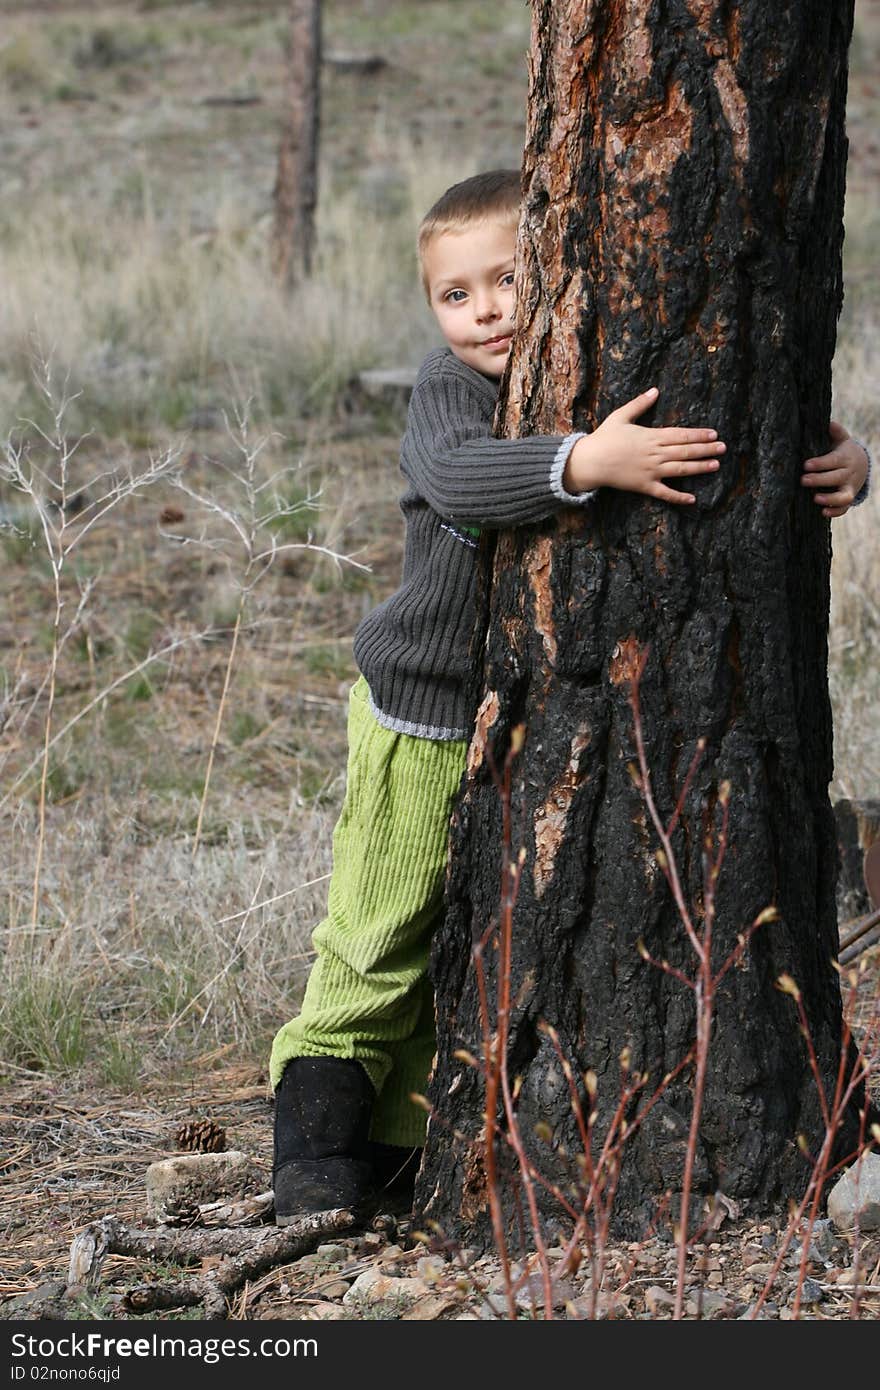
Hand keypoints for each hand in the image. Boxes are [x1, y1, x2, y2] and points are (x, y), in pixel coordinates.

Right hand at [564, 387, 724, 503]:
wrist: (590, 461)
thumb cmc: (604, 438)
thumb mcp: (621, 416)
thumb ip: (639, 404)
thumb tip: (655, 390)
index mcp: (651, 436)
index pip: (680, 434)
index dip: (698, 434)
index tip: (713, 434)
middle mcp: (654, 454)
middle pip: (685, 451)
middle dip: (706, 449)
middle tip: (723, 448)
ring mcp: (651, 471)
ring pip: (680, 469)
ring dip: (699, 468)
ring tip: (715, 465)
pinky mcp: (644, 486)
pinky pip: (664, 493)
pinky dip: (678, 497)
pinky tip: (692, 499)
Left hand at [801, 421, 868, 517]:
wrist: (861, 465)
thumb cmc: (843, 451)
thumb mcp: (842, 440)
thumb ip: (836, 432)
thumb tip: (828, 422)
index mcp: (845, 458)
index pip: (833, 461)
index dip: (820, 463)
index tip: (805, 465)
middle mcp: (848, 474)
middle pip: (836, 478)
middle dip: (819, 480)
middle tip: (802, 480)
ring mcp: (849, 488)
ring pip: (843, 496)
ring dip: (830, 499)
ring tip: (815, 498)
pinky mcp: (848, 499)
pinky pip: (844, 508)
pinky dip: (835, 512)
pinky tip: (823, 512)